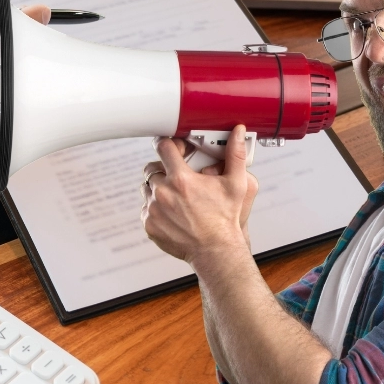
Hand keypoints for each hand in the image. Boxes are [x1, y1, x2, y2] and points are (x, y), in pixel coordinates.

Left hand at [140, 125, 258, 266]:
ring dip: (158, 188)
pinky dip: (156, 208)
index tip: (173, 148)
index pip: (164, 148)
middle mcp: (163, 193)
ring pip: (147, 188)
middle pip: (152, 168)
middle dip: (163, 168)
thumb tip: (238, 133)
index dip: (169, 144)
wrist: (216, 250)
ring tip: (175, 195)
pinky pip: (146, 208)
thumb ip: (235, 154)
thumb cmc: (226, 219)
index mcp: (181, 179)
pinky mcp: (149, 224)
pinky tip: (172, 211)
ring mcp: (153, 209)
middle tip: (176, 175)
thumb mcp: (236, 184)